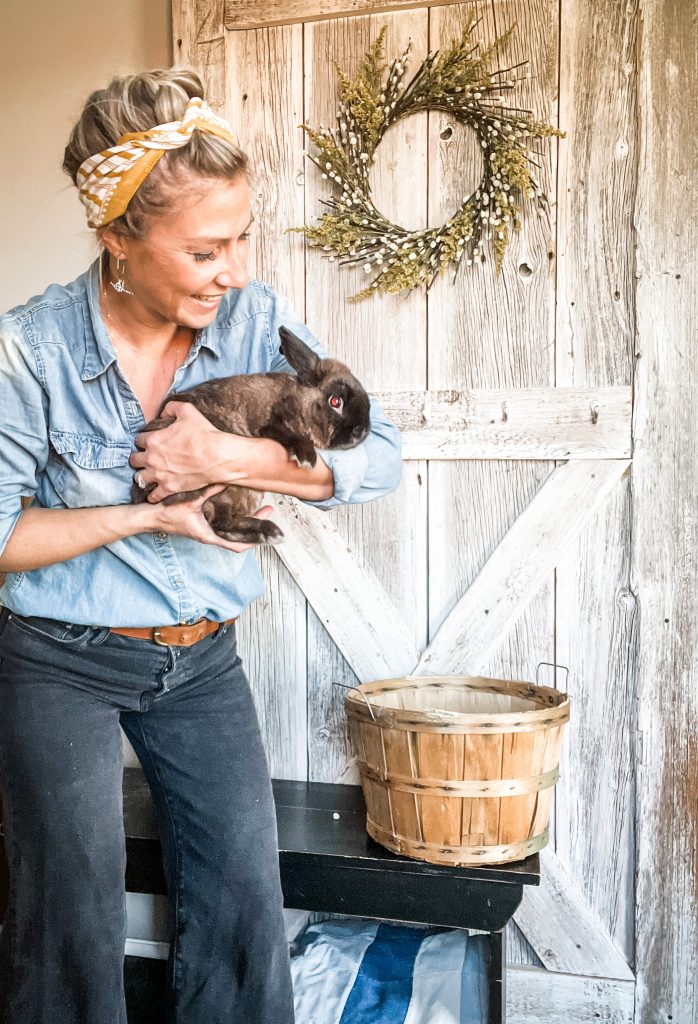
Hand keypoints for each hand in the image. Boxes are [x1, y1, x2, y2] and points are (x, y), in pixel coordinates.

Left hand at [130, 402, 249, 501]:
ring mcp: (160, 475)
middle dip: (139, 457)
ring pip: (139, 478)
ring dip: (143, 475)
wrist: (218, 456)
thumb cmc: (204, 433)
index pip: (138, 440)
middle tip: (147, 457)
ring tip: (148, 474)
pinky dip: (152, 495)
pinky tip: (154, 494)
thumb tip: (163, 412)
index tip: (150, 441)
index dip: (144, 439)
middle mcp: (152, 458)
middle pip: (135, 459)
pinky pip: (154, 495)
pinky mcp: (170, 488)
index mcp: (153, 440)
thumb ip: (171, 407)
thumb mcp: (187, 410)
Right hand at [145, 484, 274, 552]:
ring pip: (232, 531)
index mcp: (209, 536)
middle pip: (239, 538)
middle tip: (267, 510)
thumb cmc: (167, 515)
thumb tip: (225, 481)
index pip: (238, 546)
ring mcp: (207, 531)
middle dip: (254, 527)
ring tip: (258, 508)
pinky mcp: (203, 524)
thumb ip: (208, 491)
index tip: (265, 531)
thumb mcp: (190, 502)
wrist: (150, 517)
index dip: (254, 540)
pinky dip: (234, 518)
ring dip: (245, 522)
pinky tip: (239, 505)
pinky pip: (223, 524)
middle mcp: (210, 535)